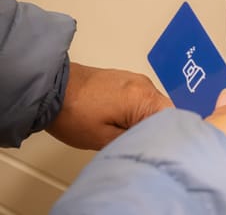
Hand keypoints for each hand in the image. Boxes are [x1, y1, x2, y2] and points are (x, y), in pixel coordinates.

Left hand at [46, 62, 172, 149]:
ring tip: (129, 134)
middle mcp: (145, 84)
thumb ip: (137, 140)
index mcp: (144, 98)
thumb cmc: (73, 114)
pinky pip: (143, 98)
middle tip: (142, 144)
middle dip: (158, 128)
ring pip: (154, 105)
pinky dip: (138, 111)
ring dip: (147, 120)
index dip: (170, 135)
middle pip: (166, 111)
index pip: (175, 118)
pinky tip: (123, 121)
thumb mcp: (106, 139)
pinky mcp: (126, 79)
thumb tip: (155, 142)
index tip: (160, 147)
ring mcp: (135, 79)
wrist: (50, 89)